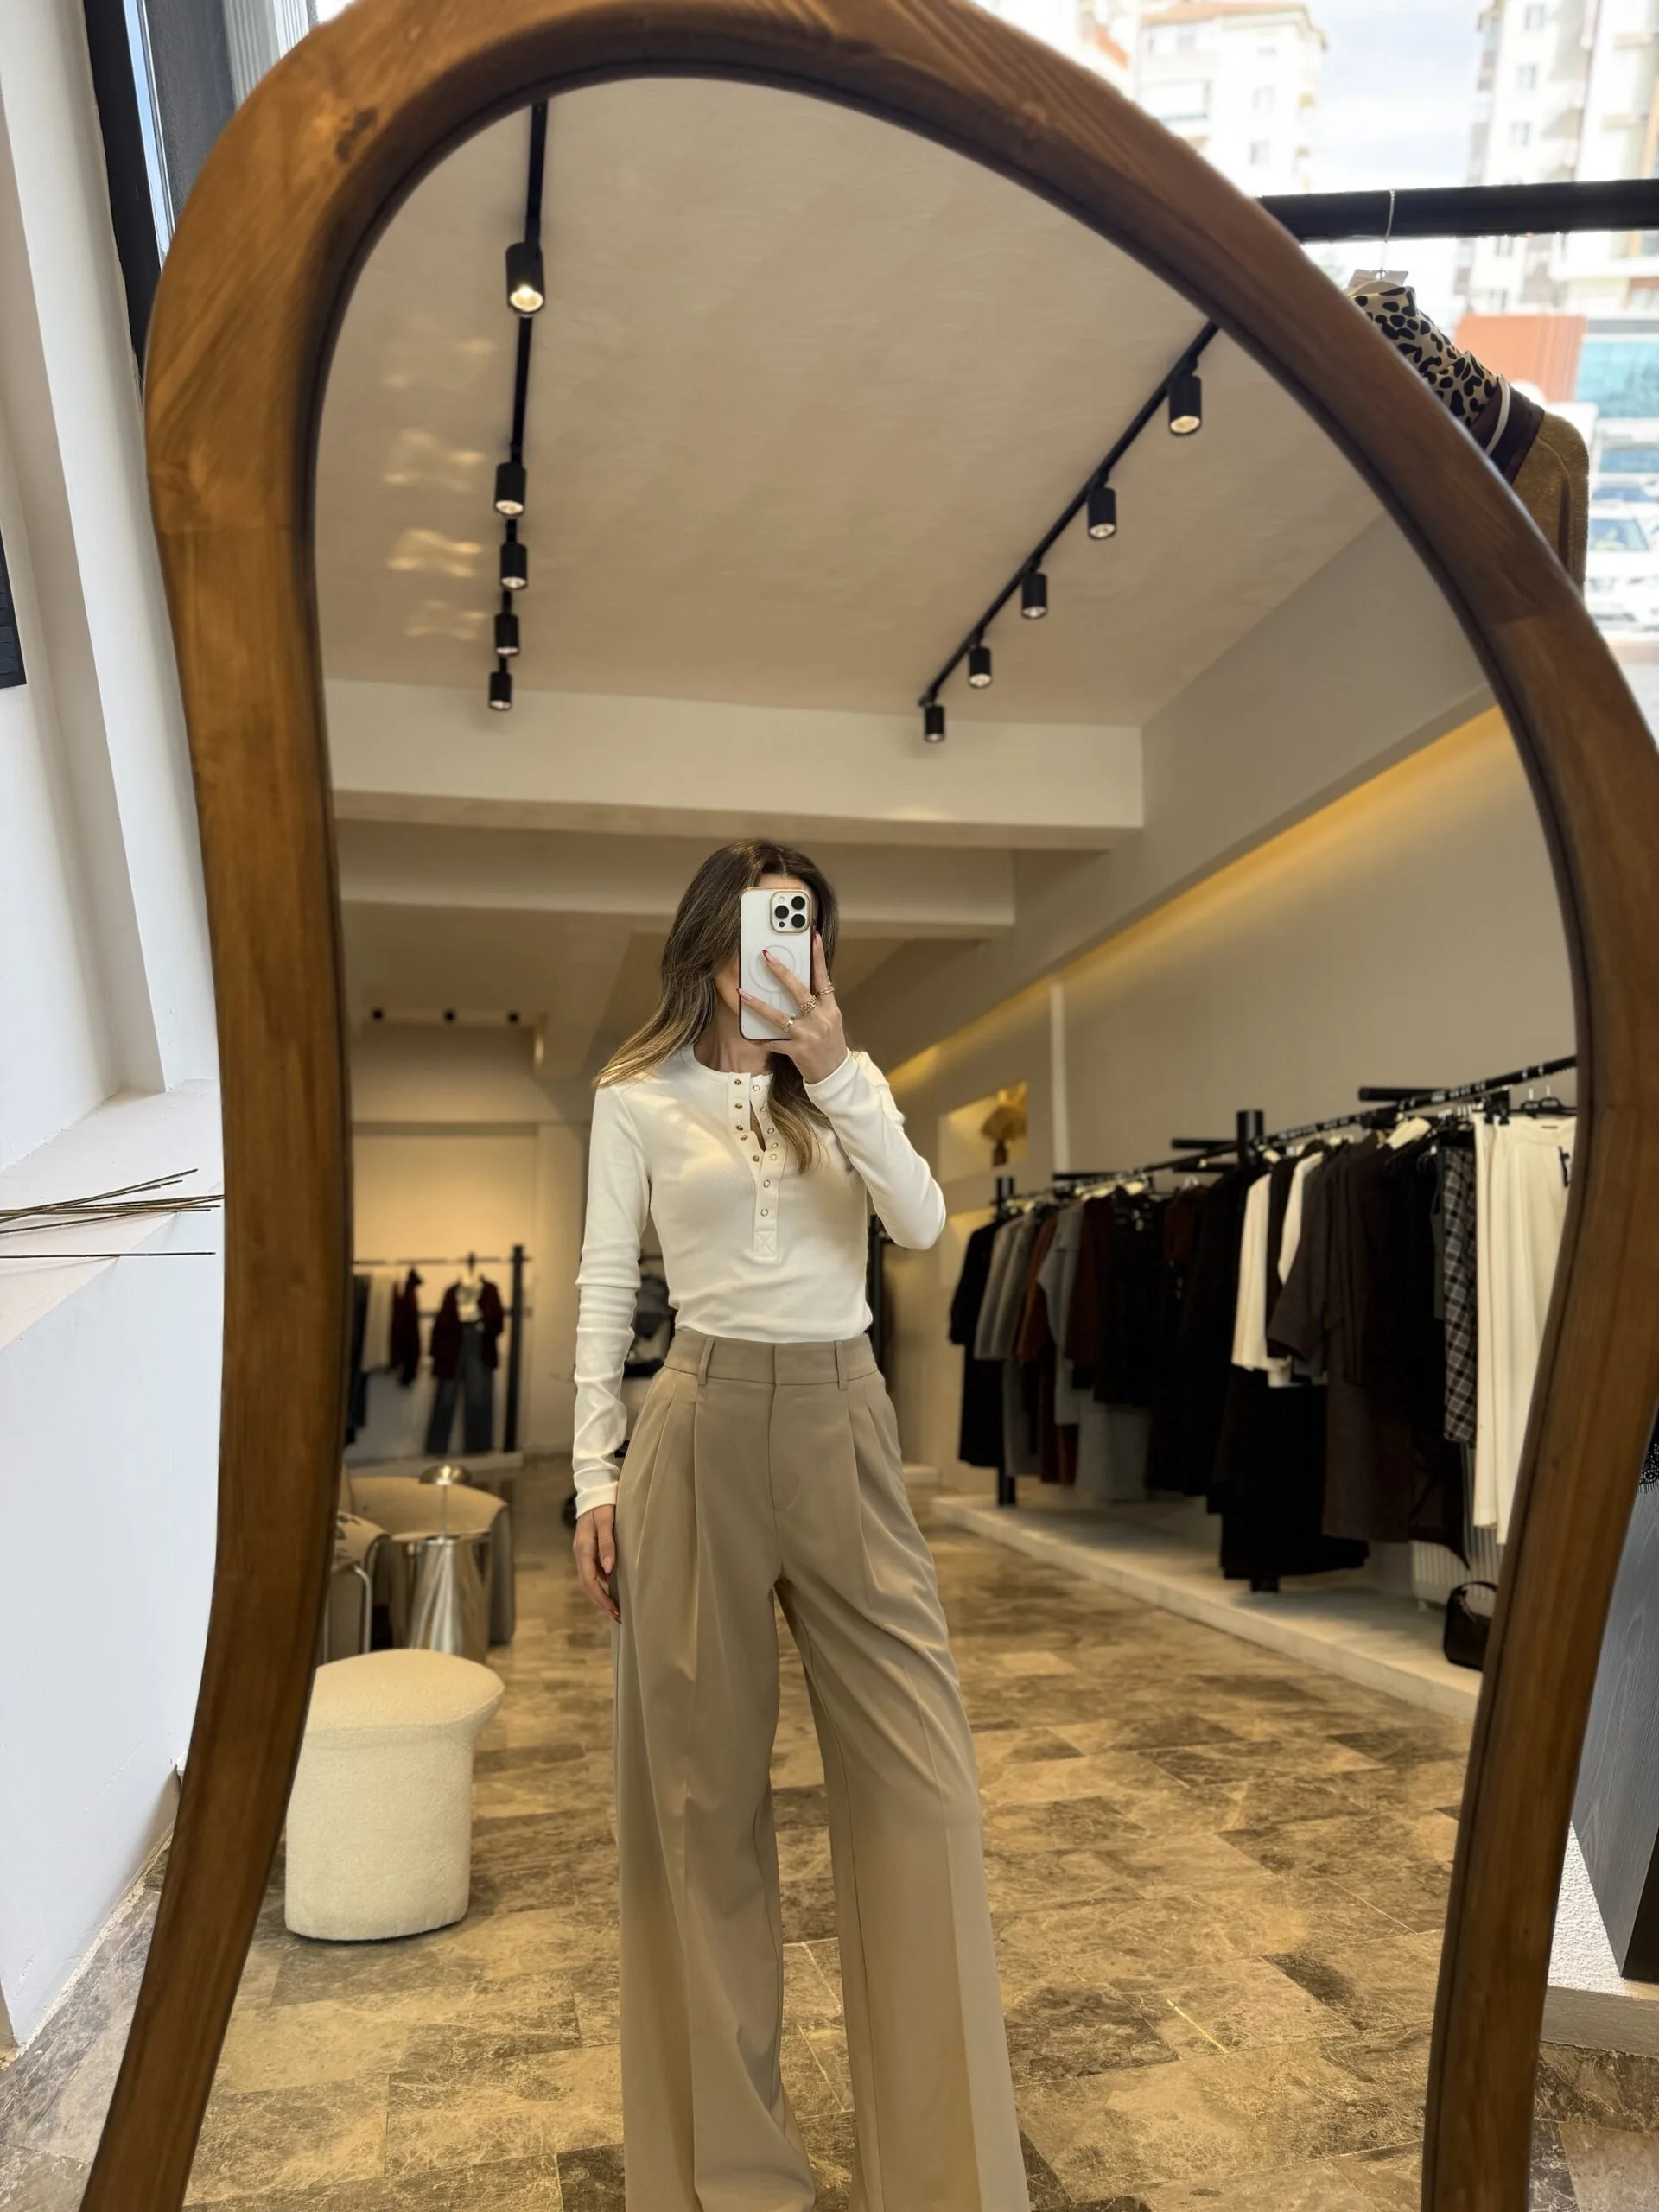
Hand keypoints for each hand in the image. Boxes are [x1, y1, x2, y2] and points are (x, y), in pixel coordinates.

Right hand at [573, 1502, 618, 1621]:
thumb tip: (609, 1570)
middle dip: (600, 1601)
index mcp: (583, 1549)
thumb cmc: (603, 1504)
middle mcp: (580, 1553)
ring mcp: (583, 1551)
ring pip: (589, 1579)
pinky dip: (601, 1583)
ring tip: (615, 1607)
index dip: (601, 1598)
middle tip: (617, 1615)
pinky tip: (612, 1588)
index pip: (590, 1580)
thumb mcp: (606, 1521)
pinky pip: (593, 1571)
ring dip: (600, 1594)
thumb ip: (607, 1544)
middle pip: (587, 1583)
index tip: (614, 1610)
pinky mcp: (588, 1549)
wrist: (595, 1489)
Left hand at [739, 931, 846, 1083]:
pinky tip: (749, 1035)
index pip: (824, 977)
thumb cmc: (830, 1045)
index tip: (813, 937)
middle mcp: (821, 1019)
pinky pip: (774, 1042)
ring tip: (742, 992)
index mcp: (830, 1008)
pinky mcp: (798, 1051)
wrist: (835, 1075)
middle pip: (799, 990)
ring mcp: (809, 1035)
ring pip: (780, 1016)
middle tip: (766, 956)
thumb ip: (817, 1004)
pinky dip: (761, 1039)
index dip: (818, 956)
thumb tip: (799, 983)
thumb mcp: (830, 1020)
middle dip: (781, 972)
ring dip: (758, 1004)